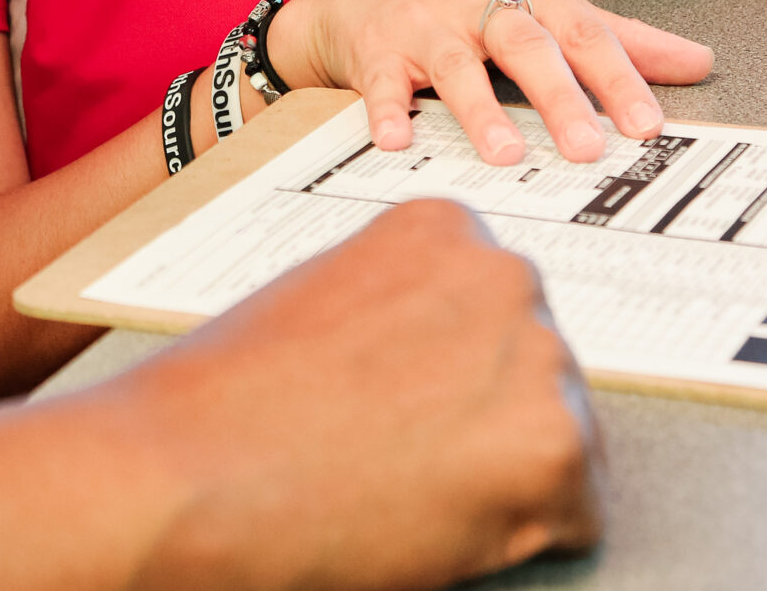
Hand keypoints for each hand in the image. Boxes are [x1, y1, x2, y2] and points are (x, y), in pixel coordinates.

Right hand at [115, 198, 598, 588]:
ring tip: (410, 484)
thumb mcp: (331, 301)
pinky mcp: (550, 444)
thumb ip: (410, 309)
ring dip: (507, 476)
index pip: (502, 313)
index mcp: (448, 230)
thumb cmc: (233, 400)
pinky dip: (523, 535)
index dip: (456, 376)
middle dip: (492, 422)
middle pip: (542, 372)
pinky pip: (579, 513)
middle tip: (405, 453)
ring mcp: (535, 356)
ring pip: (564, 440)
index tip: (410, 400)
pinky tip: (441, 519)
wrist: (187, 471)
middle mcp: (506, 276)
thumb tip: (455, 359)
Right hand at [269, 0, 713, 164]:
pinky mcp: (377, 52)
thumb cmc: (468, 6)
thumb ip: (616, 39)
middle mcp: (478, 0)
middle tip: (586, 147)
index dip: (616, 78)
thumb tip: (698, 62)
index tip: (646, 125)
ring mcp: (426, 25)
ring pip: (456, 65)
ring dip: (479, 110)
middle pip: (524, 44)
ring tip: (504, 154)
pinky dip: (387, 111)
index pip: (583, 33)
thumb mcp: (542, 10)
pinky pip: (382, 82)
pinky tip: (396, 141)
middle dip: (557, 95)